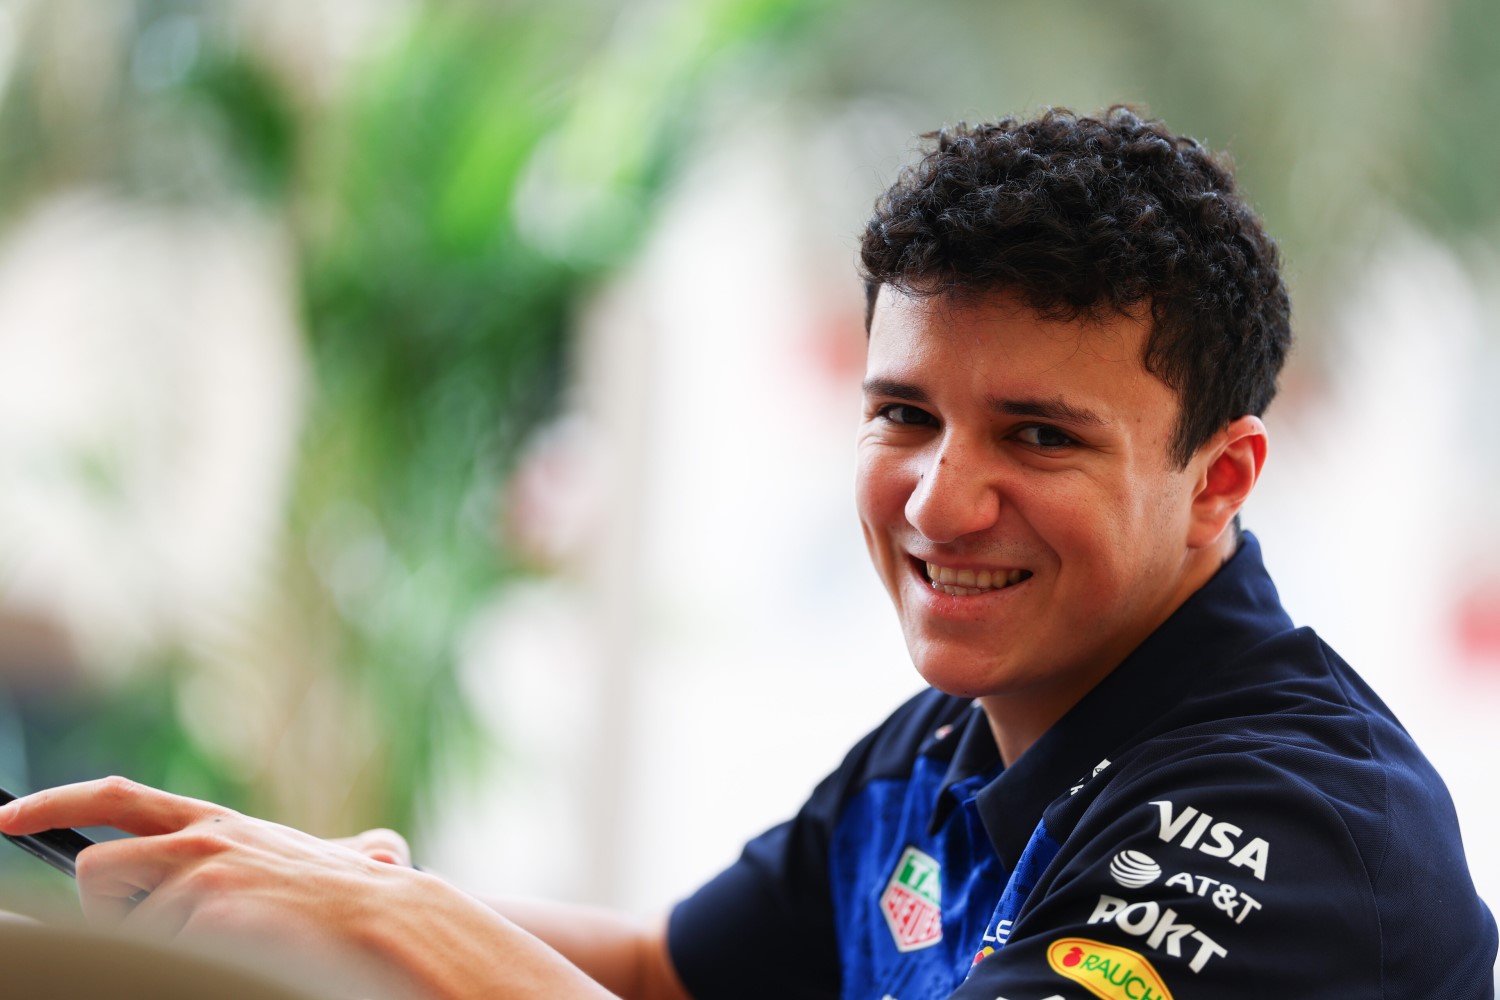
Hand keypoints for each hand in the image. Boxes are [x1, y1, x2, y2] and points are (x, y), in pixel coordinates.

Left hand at [0, 777, 620, 998]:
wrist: (398, 927)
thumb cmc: (375, 908)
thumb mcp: (344, 865)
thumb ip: (339, 850)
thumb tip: (382, 849)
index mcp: (220, 826)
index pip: (118, 798)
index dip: (56, 805)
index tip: (6, 821)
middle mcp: (202, 840)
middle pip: (95, 874)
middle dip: (117, 916)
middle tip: (186, 935)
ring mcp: (202, 874)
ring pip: (127, 928)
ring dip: (167, 950)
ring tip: (236, 951)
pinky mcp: (206, 911)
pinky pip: (154, 951)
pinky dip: (188, 963)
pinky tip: (240, 959)